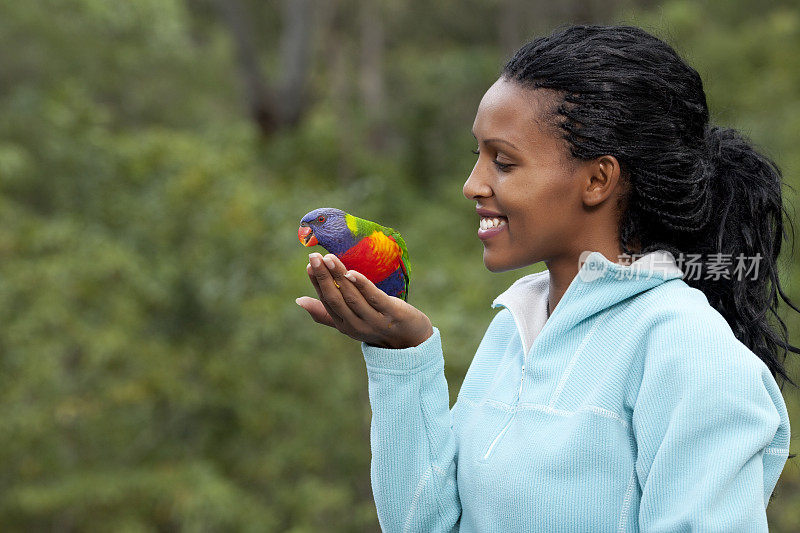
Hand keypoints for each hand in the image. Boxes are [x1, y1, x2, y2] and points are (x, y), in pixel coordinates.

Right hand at [296, 252, 433, 348]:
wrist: (412, 341)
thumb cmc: (377, 326)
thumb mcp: (351, 321)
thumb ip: (326, 312)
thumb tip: (299, 300)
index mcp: (344, 325)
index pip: (327, 301)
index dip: (317, 283)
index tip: (310, 265)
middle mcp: (357, 325)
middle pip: (336, 299)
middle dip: (324, 277)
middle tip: (315, 257)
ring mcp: (374, 320)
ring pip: (352, 297)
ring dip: (339, 276)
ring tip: (330, 259)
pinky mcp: (392, 313)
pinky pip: (374, 298)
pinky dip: (362, 285)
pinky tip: (351, 272)